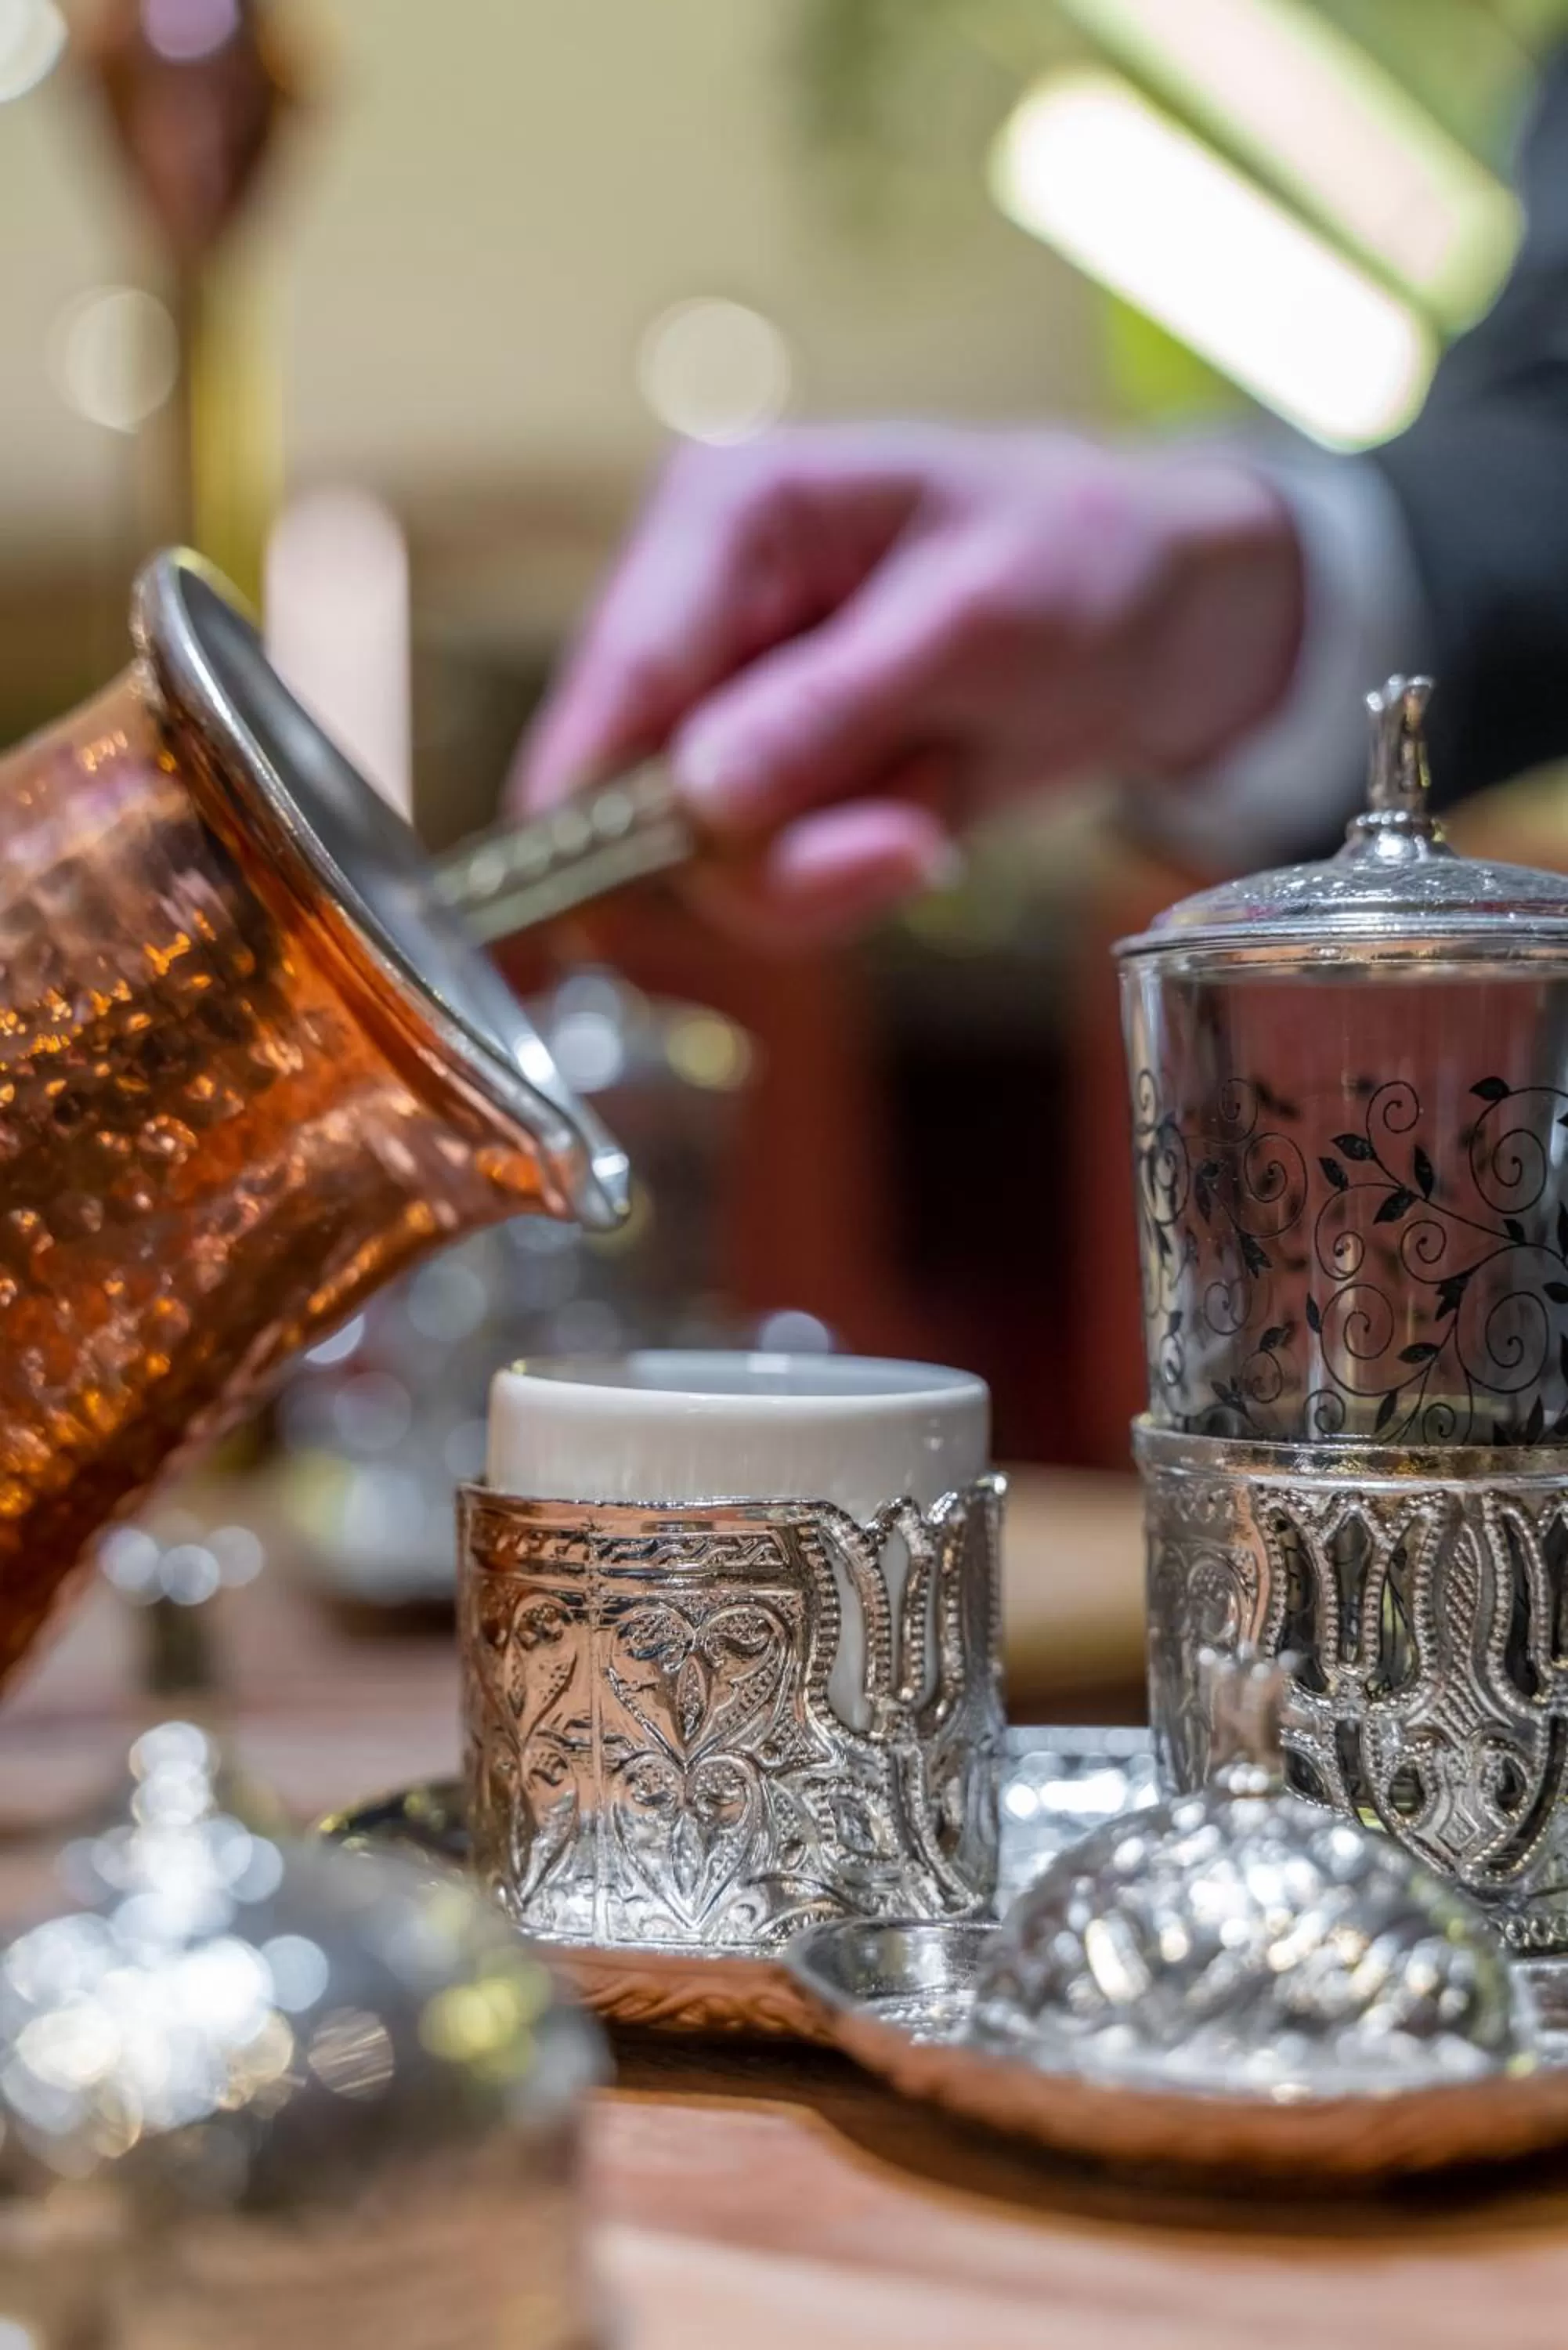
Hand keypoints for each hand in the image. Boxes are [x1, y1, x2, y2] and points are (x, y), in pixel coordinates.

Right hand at [510, 423, 1302, 943]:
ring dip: (828, 870)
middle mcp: (702, 611)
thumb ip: (833, 703)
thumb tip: (699, 796)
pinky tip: (926, 816)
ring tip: (935, 814)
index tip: (582, 911)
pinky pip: (769, 880)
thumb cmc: (1088, 559)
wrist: (1172, 617)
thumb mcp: (981, 618)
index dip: (591, 797)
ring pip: (705, 858)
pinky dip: (852, 876)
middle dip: (774, 850)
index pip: (621, 667)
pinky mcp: (775, 783)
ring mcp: (732, 706)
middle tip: (908, 845)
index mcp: (727, 513)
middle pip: (642, 787)